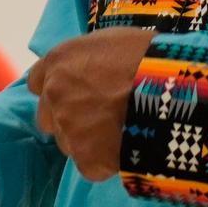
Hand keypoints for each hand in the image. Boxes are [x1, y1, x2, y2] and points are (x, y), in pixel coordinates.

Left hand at [28, 27, 153, 181]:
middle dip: (67, 118)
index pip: (38, 82)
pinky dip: (104, 161)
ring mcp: (68, 129)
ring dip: (86, 140)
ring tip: (119, 132)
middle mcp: (54, 95)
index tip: (76, 93)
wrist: (169, 89)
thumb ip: (87, 57)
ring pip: (69, 143)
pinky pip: (90, 166)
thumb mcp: (111, 40)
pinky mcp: (86, 159)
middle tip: (99, 116)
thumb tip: (88, 69)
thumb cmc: (146, 56)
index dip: (59, 89)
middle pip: (48, 116)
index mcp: (57, 62)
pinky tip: (126, 148)